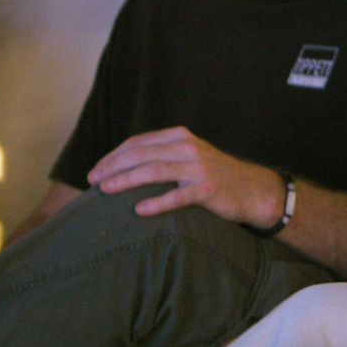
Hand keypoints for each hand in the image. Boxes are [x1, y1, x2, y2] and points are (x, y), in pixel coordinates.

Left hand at [87, 126, 284, 226]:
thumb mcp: (190, 156)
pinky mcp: (208, 188)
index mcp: (180, 137)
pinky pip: (177, 196)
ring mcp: (198, 168)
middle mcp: (188, 148)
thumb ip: (164, 155)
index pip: (138, 142)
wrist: (254, 190)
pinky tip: (140, 210)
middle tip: (92, 181)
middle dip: (112, 167)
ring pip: (154, 171)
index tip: (96, 170)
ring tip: (105, 190)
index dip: (113, 155)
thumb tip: (124, 166)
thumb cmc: (216, 176)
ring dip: (125, 180)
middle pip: (141, 154)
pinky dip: (157, 202)